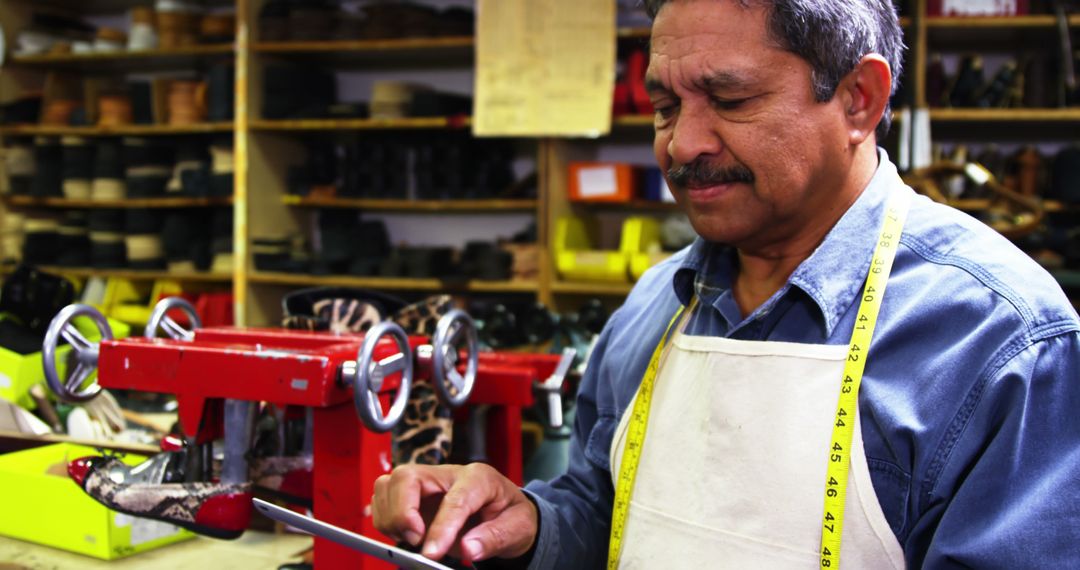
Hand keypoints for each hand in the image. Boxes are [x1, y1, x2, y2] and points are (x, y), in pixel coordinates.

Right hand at [371, 463, 538, 563]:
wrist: (507, 513)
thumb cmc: (511, 516)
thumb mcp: (518, 528)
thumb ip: (494, 538)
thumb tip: (469, 549)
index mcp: (478, 478)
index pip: (453, 499)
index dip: (440, 527)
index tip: (431, 553)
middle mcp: (447, 475)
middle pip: (407, 477)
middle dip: (403, 512)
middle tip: (417, 541)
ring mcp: (427, 483)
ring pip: (388, 484)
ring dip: (391, 516)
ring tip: (412, 539)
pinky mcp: (413, 496)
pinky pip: (383, 498)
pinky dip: (386, 519)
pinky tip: (403, 534)